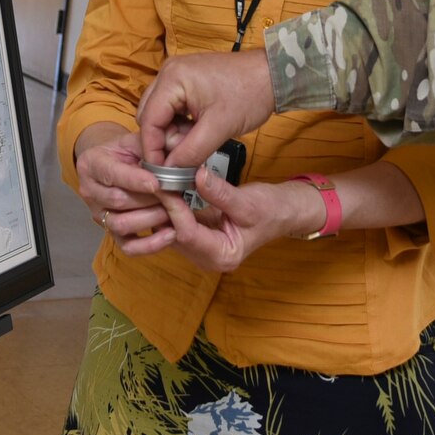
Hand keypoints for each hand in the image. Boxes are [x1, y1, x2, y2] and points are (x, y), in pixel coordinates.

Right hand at [74, 124, 173, 250]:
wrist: (116, 164)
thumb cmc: (129, 150)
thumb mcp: (137, 139)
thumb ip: (153, 143)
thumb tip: (178, 146)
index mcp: (92, 163)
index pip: (112, 174)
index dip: (135, 180)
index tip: (158, 183)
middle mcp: (89, 191)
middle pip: (118, 201)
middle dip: (150, 200)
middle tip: (177, 196)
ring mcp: (99, 214)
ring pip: (121, 224)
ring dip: (152, 219)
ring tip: (175, 211)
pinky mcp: (111, 232)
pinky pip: (127, 247)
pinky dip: (150, 245)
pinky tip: (170, 234)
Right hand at [137, 50, 275, 166]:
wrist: (274, 76)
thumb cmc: (251, 94)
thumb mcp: (219, 129)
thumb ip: (190, 152)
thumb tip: (169, 172)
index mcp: (172, 78)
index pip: (148, 120)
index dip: (152, 149)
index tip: (160, 172)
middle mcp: (169, 72)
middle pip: (150, 116)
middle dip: (163, 141)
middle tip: (182, 158)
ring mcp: (178, 75)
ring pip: (161, 114)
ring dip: (173, 133)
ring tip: (195, 144)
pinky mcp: (188, 81)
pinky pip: (173, 108)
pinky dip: (181, 124)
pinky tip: (197, 133)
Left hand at [151, 171, 326, 272]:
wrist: (283, 212)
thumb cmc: (271, 209)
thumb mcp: (248, 201)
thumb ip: (221, 193)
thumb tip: (196, 175)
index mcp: (222, 256)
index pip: (188, 234)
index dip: (174, 209)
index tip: (164, 184)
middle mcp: (208, 259)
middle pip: (175, 236)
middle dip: (163, 210)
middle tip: (151, 182)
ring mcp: (202, 250)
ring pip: (171, 231)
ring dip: (163, 209)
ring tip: (154, 184)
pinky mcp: (198, 238)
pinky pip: (177, 225)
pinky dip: (171, 208)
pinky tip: (164, 190)